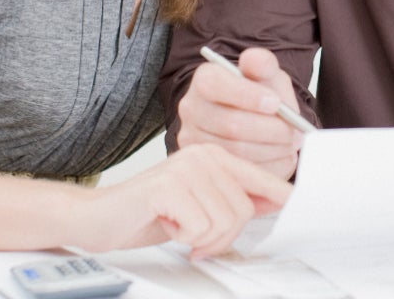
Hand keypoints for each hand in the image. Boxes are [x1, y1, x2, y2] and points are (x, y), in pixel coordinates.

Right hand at [82, 144, 291, 256]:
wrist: (96, 217)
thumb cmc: (147, 213)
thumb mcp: (199, 206)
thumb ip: (234, 200)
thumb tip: (276, 203)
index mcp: (214, 156)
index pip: (260, 179)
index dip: (280, 198)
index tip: (298, 206)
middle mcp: (203, 154)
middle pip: (244, 209)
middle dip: (222, 235)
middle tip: (195, 236)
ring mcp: (186, 167)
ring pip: (225, 221)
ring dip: (201, 238)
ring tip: (176, 226)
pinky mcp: (169, 186)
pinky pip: (200, 227)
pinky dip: (183, 237)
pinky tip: (164, 224)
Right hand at [176, 48, 304, 178]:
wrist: (257, 119)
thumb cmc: (260, 94)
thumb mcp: (266, 73)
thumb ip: (263, 63)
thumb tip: (254, 61)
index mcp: (205, 79)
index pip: (216, 85)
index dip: (249, 96)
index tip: (276, 103)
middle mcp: (192, 109)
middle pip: (230, 124)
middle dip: (270, 129)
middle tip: (294, 131)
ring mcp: (194, 139)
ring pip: (236, 151)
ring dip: (272, 149)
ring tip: (290, 143)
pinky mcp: (207, 164)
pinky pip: (239, 171)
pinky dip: (267, 166)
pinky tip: (280, 156)